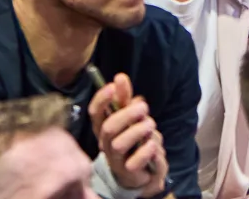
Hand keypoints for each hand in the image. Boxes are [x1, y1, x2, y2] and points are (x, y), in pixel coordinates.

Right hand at [88, 74, 168, 195]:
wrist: (146, 169)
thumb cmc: (136, 139)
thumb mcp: (132, 116)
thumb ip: (126, 99)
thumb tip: (120, 77)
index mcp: (104, 128)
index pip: (95, 114)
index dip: (101, 99)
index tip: (113, 86)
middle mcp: (106, 143)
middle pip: (108, 128)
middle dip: (127, 114)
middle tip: (144, 108)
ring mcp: (116, 159)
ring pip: (119, 144)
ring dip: (137, 131)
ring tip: (150, 126)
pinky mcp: (128, 172)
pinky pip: (134, 162)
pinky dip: (146, 150)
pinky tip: (153, 145)